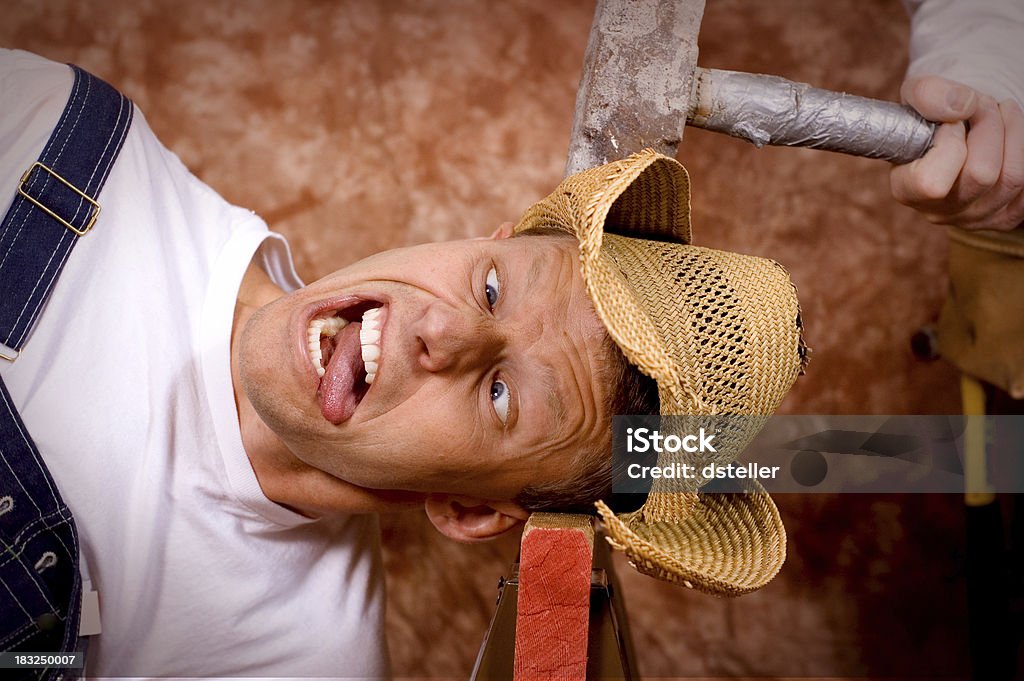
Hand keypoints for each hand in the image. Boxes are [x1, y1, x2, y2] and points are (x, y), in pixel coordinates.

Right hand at [890, 75, 1023, 230]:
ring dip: (1014, 131)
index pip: (930, 183)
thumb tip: (965, 107)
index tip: (949, 123)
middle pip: (982, 175)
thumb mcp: (916, 95)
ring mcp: (975, 218)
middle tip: (983, 104)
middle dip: (990, 125)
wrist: (952, 131)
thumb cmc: (930, 115)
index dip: (948, 143)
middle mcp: (940, 212)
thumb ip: (929, 94)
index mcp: (907, 190)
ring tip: (1002, 112)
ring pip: (1013, 177)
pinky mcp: (1006, 216)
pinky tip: (1011, 136)